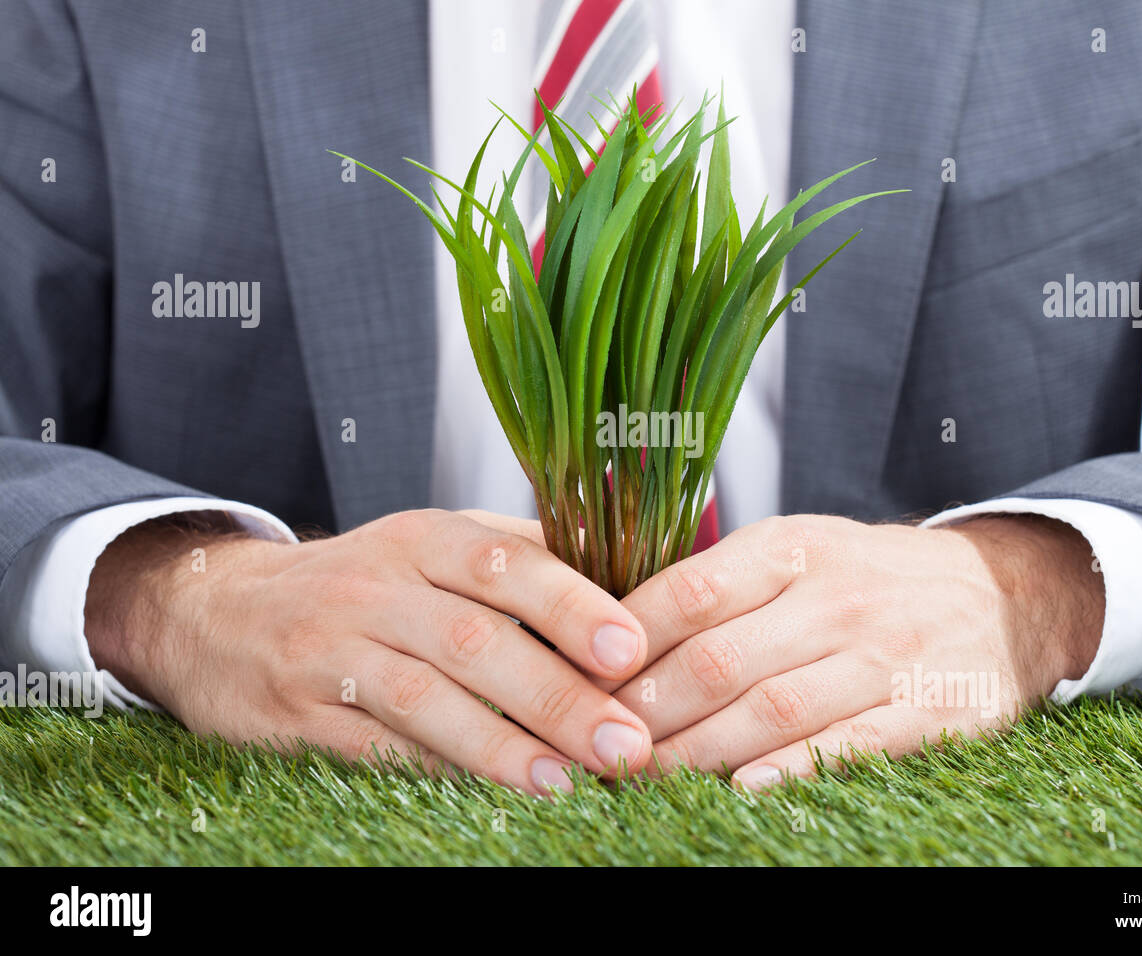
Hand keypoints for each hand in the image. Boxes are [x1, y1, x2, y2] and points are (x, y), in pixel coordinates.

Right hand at [85, 508, 652, 794]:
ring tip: (566, 782)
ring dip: (500, 746)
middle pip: (472, 639)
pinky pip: (375, 747)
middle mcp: (376, 589)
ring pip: (423, 698)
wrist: (219, 612)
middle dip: (555, 694)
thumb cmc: (363, 581)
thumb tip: (630, 570)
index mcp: (423, 540)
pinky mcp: (297, 715)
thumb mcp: (431, 543)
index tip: (629, 648)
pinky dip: (437, 772)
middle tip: (623, 740)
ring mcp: (331, 652)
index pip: (503, 563)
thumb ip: (520, 553)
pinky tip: (489, 797)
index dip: (569, 605)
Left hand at [613, 514, 1102, 788]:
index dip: (622, 643)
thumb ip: (720, 585)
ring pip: (772, 708)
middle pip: (718, 659)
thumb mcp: (799, 551)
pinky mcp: (930, 712)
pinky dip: (794, 769)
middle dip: (645, 710)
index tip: (576, 679)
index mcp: (792, 548)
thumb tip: (613, 632)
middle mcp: (836, 596)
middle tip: (595, 743)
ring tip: (642, 777)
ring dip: (698, 750)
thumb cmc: (869, 578)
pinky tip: (744, 788)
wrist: (1001, 594)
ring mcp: (886, 655)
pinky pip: (850, 745)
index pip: (687, 593)